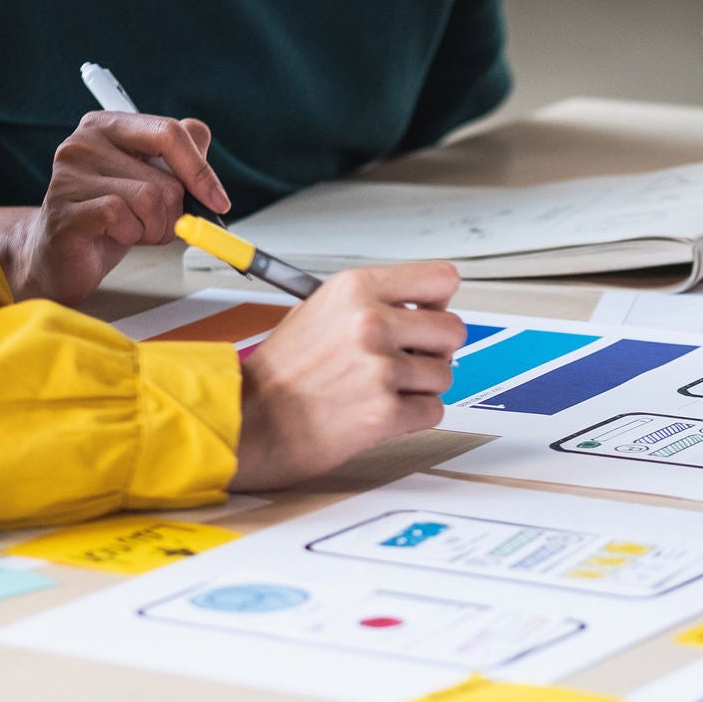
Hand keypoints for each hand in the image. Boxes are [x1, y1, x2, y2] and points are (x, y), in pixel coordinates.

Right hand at [3, 112, 231, 303]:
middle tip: (151, 223)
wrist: (62, 256)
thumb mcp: (151, 181)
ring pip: (150, 200)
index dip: (201, 171)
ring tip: (131, 229)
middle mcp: (84, 141)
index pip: (170, 132)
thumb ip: (178, 155)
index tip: (218, 200)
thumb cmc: (111, 218)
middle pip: (167, 178)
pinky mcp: (64, 208)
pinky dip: (132, 235)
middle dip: (173, 213)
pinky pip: (123, 218)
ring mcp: (69, 174)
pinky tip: (114, 236)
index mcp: (109, 126)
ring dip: (154, 228)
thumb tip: (201, 136)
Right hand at [230, 261, 463, 489]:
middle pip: (453, 330)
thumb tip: (424, 308)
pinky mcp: (386, 413)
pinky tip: (380, 412)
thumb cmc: (280, 373)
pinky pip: (433, 411)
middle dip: (434, 349)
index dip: (438, 302)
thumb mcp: (320, 310)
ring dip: (421, 386)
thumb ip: (374, 303)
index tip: (427, 315)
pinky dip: (413, 417)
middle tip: (405, 361)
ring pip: (445, 374)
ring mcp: (381, 368)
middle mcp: (371, 322)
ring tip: (382, 390)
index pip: (441, 279)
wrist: (249, 423)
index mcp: (356, 288)